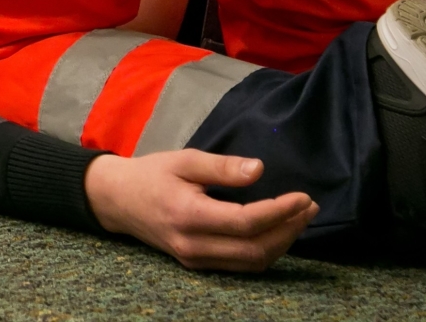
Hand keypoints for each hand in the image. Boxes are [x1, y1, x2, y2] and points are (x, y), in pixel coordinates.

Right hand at [84, 151, 316, 271]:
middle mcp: (193, 245)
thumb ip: (221, 167)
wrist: (117, 200)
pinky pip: (240, 265)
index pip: (246, 222)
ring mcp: (194, 259)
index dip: (280, 211)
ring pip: (251, 262)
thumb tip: (259, 170)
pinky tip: (276, 232)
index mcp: (188, 215)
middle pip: (254, 248)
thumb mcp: (183, 160)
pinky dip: (264, 251)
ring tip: (299, 219)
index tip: (302, 196)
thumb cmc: (150, 174)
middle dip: (288, 229)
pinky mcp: (197, 264)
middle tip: (309, 207)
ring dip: (281, 243)